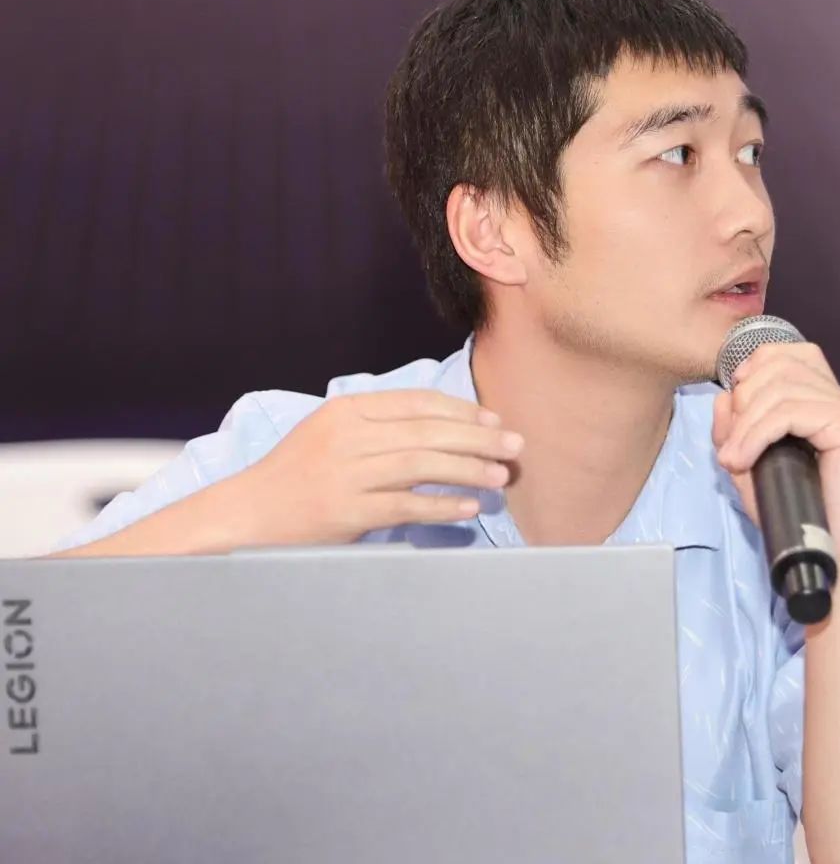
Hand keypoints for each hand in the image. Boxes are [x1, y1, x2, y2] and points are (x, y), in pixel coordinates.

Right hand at [232, 389, 523, 546]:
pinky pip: (405, 506)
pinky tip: (469, 508)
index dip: (462, 412)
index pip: (417, 403)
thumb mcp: (330, 433)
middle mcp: (347, 436)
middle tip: (515, 446)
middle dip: (479, 438)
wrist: (248, 513)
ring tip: (501, 477)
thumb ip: (377, 425)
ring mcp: (346, 474)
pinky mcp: (346, 512)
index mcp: (346, 410)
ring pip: (422, 465)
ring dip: (469, 470)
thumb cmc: (295, 474)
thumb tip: (440, 428)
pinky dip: (442, 506)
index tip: (493, 421)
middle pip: (428, 432)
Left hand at [710, 342, 839, 552]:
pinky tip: (742, 461)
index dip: (752, 368)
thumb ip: (733, 428)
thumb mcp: (748, 462)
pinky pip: (788, 413)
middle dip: (741, 401)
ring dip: (743, 425)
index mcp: (823, 400)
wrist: (830, 552)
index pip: (788, 353)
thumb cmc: (793, 511)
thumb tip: (722, 395)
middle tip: (731, 443)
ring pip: (778, 388)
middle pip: (777, 365)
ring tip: (733, 460)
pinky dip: (754, 436)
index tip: (732, 402)